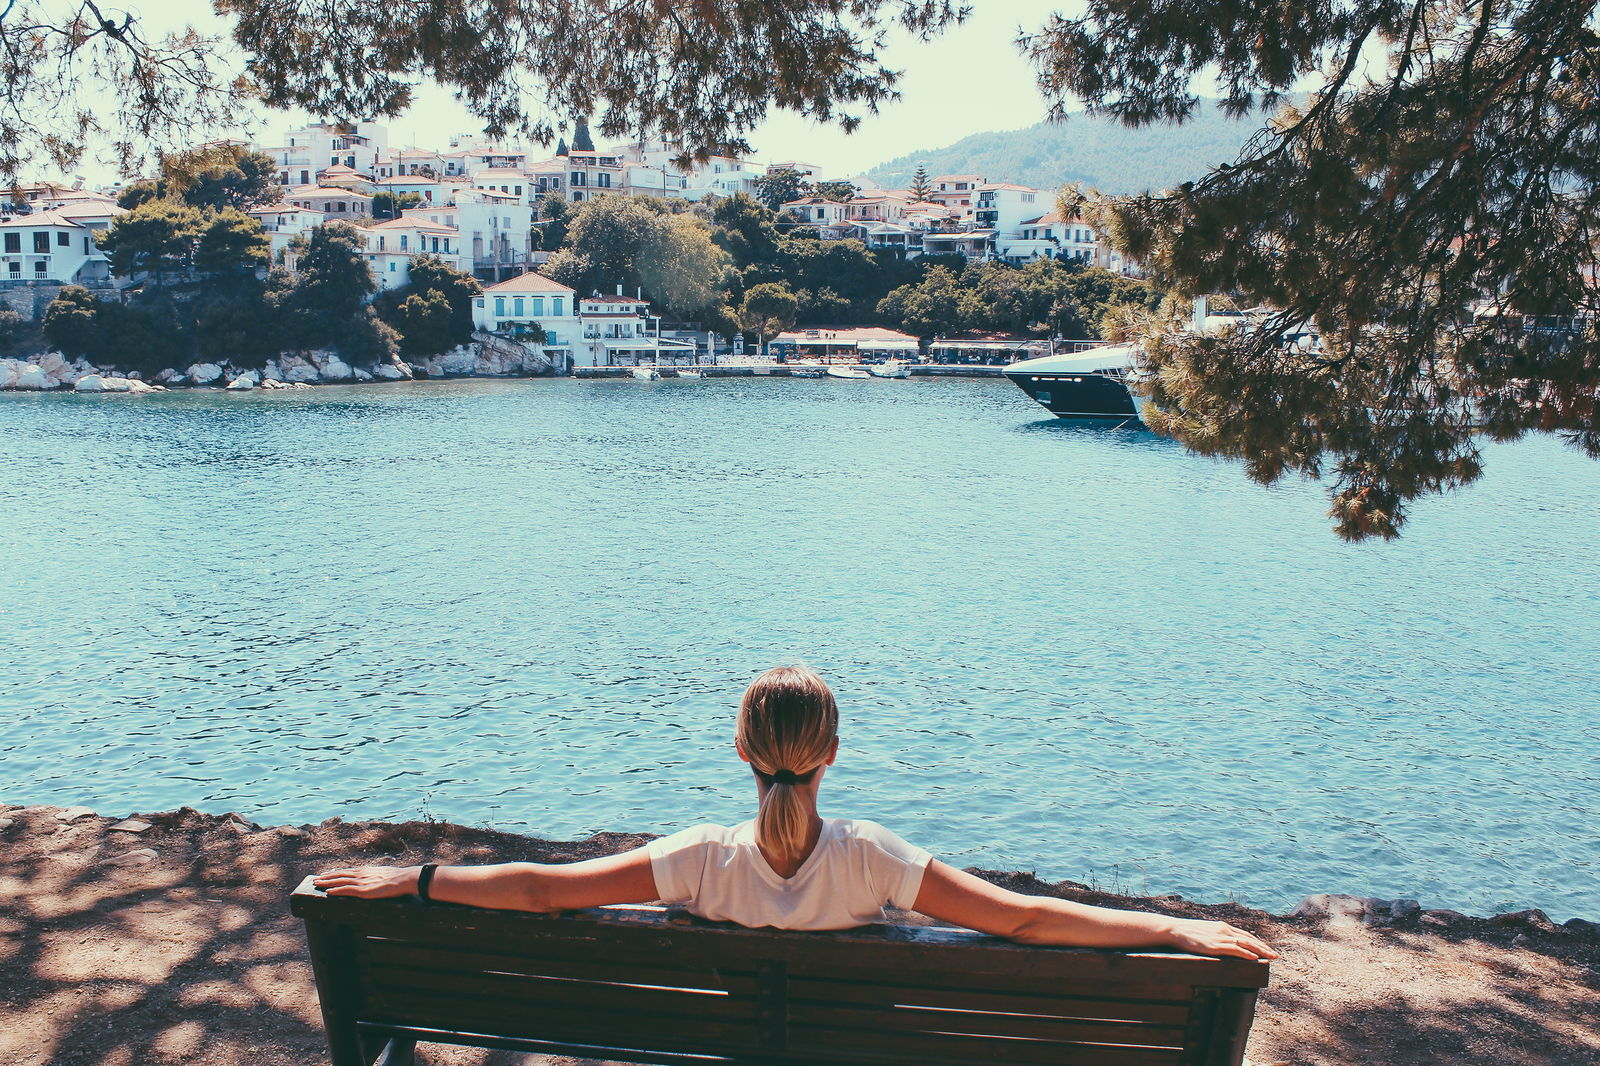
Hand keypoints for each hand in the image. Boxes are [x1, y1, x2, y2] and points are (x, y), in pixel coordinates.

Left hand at [313, 865, 420, 898]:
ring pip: (340, 881)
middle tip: (315, 879)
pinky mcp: (364, 891)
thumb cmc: (399, 878)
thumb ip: (376, 877)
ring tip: (317, 884)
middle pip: (340, 875)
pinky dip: (336, 891)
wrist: (405, 878)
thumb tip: (376, 880)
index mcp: (367, 871)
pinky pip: (347, 891)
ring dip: (327, 883)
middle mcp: (362, 874)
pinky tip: (329, 892)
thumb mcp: (385, 874)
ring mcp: (362, 882)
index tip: (326, 874)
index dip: (335, 873)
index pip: (347, 871)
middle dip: (326, 877)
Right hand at [1164, 918, 1278, 960]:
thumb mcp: (1205, 931)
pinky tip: (1254, 958)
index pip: (1245, 934)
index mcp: (1223, 926)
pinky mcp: (1215, 946)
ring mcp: (1220, 937)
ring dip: (1260, 951)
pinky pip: (1235, 949)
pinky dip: (1246, 953)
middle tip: (1276, 955)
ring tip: (1271, 958)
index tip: (1267, 949)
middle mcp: (1224, 930)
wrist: (1175, 929)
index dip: (1258, 942)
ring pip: (1246, 944)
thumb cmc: (1187, 932)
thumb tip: (1223, 944)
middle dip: (1264, 948)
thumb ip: (1216, 936)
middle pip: (1249, 939)